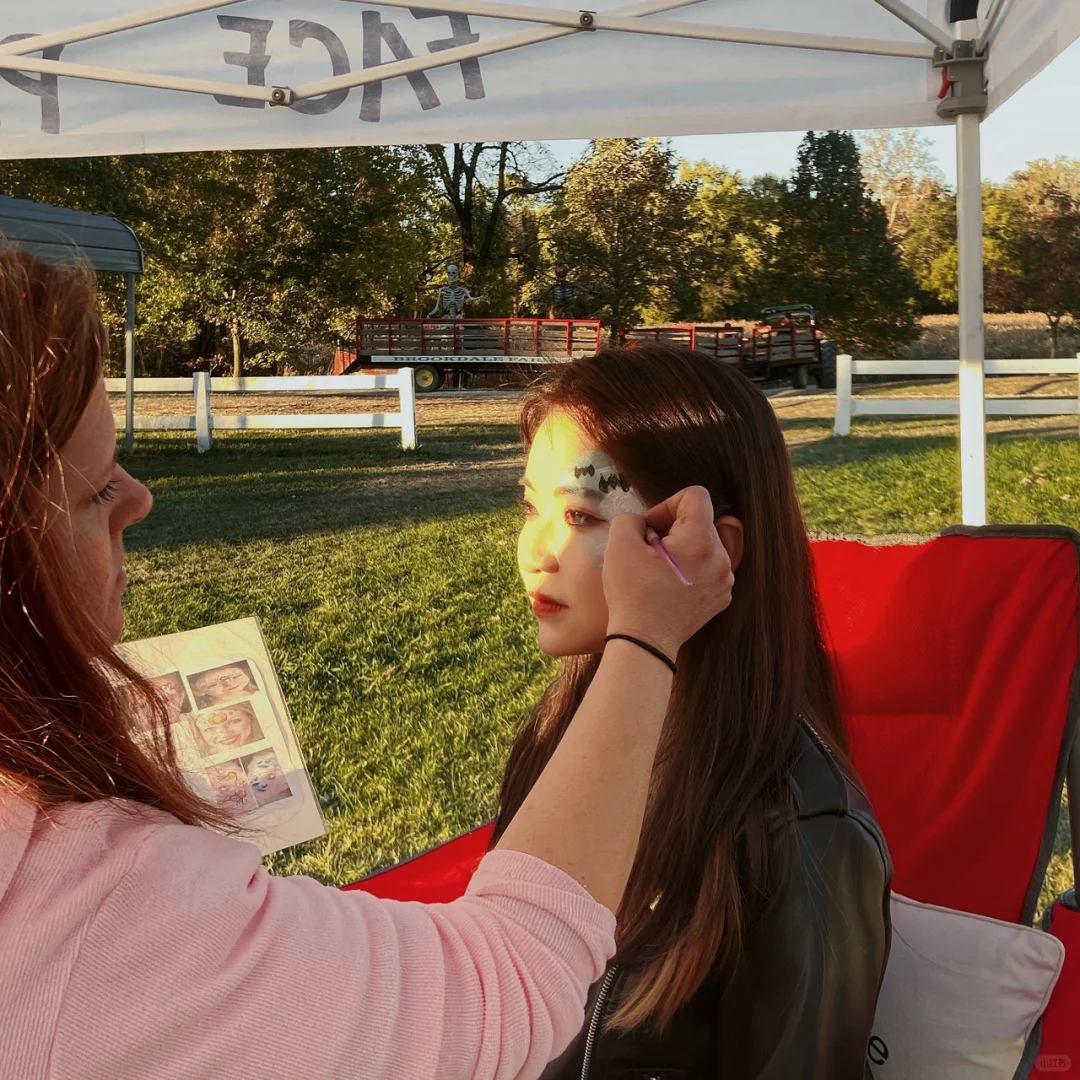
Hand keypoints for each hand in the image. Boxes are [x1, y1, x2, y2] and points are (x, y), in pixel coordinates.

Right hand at [602, 486, 733, 657]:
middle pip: (701, 521)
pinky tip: (669, 585)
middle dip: (674, 528)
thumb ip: (632, 517)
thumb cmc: (631, 594)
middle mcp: (721, 558)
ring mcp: (725, 580)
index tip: (651, 528)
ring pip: (705, 545)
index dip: (668, 504)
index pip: (695, 496)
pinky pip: (708, 568)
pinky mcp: (722, 597)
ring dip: (682, 549)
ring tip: (659, 570)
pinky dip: (690, 569)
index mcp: (701, 540)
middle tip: (650, 550)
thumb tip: (645, 522)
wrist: (644, 642)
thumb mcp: (619, 543)